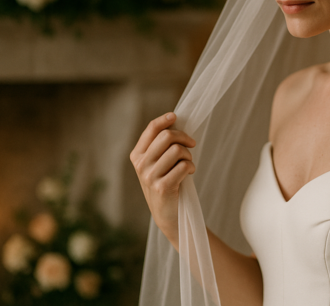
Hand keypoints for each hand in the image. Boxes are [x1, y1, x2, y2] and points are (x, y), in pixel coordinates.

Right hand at [130, 112, 195, 249]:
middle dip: (183, 137)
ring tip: (189, 163)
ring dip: (188, 155)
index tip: (175, 116)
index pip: (151, 129)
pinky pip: (183, 166)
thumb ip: (161, 145)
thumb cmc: (167, 183)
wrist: (169, 214)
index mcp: (137, 155)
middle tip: (192, 143)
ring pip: (176, 150)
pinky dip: (191, 167)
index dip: (164, 120)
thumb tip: (175, 121)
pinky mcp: (162, 187)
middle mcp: (141, 164)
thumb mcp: (158, 163)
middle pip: (166, 136)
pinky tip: (190, 172)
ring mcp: (149, 176)